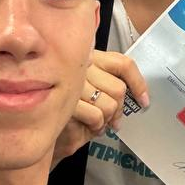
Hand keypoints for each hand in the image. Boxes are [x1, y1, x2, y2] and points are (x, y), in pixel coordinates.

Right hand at [53, 50, 149, 164]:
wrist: (41, 127)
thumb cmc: (70, 110)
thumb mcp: (91, 93)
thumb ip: (109, 86)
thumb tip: (139, 97)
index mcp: (89, 57)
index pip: (123, 64)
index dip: (138, 83)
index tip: (144, 100)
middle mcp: (80, 65)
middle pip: (119, 89)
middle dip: (119, 110)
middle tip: (113, 120)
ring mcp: (71, 81)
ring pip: (109, 104)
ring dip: (106, 120)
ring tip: (96, 124)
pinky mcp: (66, 101)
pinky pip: (96, 116)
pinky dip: (96, 127)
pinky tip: (87, 127)